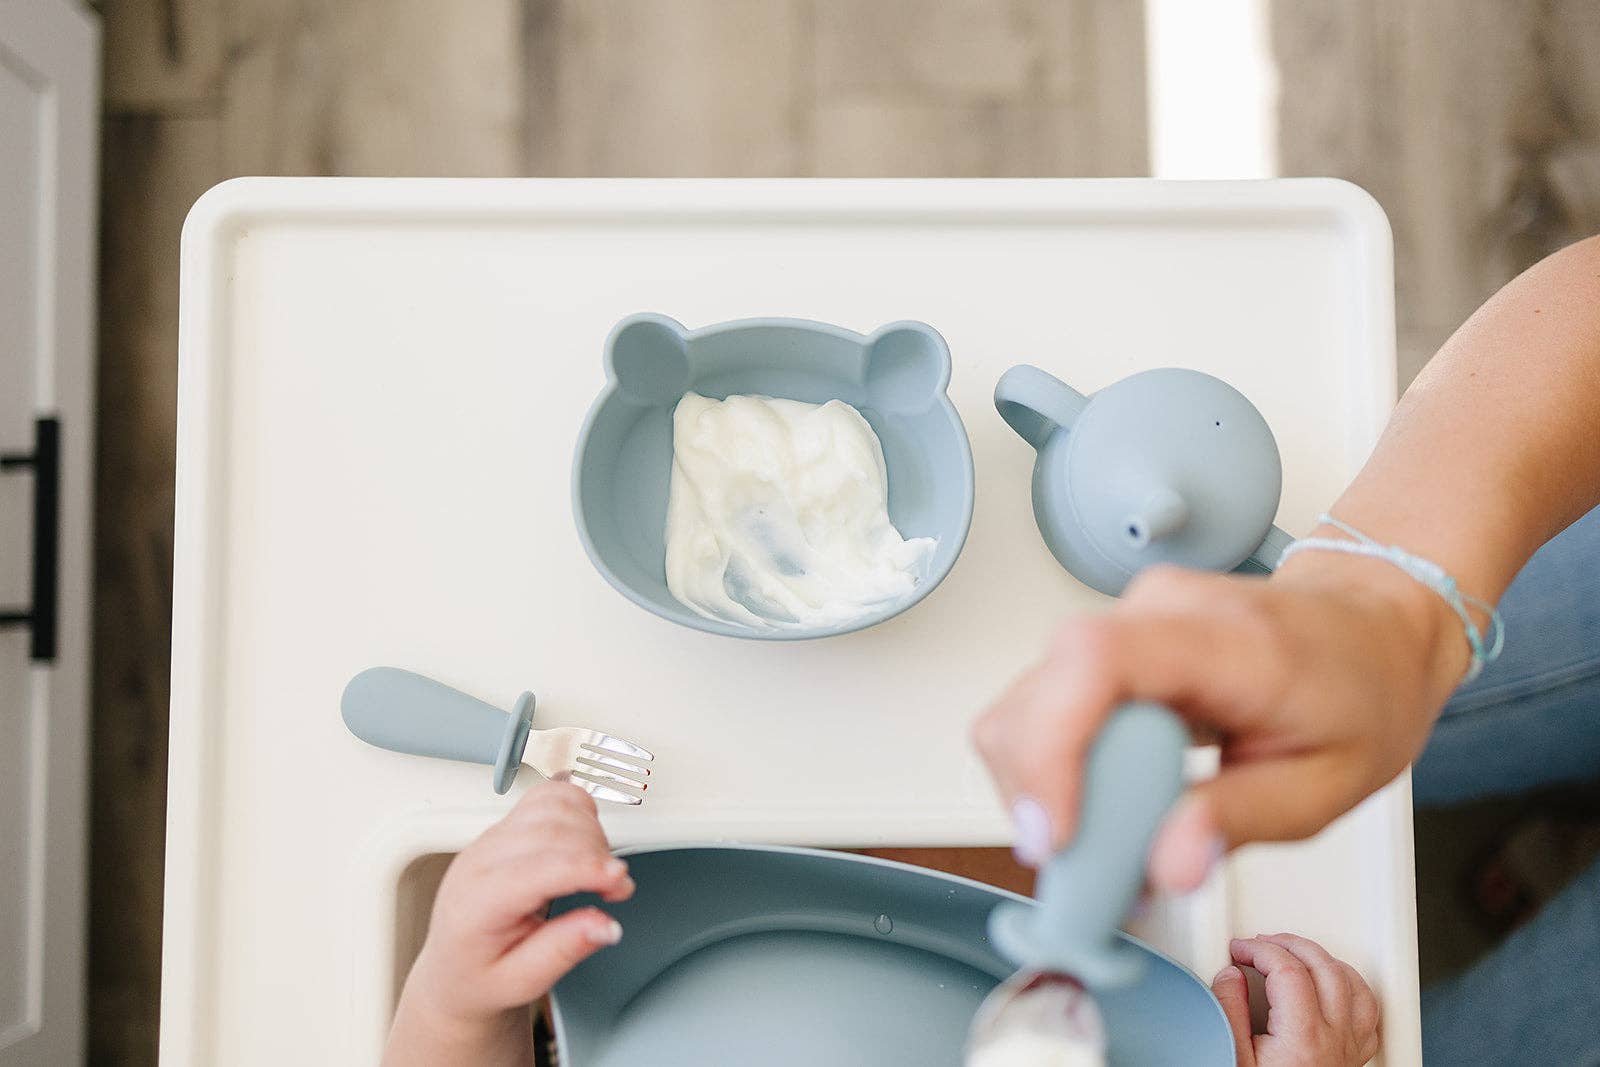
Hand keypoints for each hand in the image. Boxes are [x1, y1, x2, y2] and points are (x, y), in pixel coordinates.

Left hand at [383, 782, 633, 1066]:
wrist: (454, 967)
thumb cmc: (481, 975)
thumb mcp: (521, 982)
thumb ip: (563, 951)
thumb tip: (606, 926)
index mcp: (478, 902)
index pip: (537, 868)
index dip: (585, 868)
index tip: (620, 882)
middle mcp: (481, 860)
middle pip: (550, 830)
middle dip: (597, 852)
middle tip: (617, 889)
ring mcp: (493, 838)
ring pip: (552, 804)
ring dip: (590, 828)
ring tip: (600, 868)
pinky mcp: (507, 827)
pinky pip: (547, 796)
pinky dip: (577, 807)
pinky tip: (586, 838)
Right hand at [972, 551, 1464, 891]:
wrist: (1371, 630)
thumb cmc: (1358, 692)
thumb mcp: (1327, 784)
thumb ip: (1240, 821)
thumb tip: (1165, 865)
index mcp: (1225, 640)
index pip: (1097, 661)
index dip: (1052, 746)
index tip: (1056, 832)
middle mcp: (1158, 611)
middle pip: (1041, 691)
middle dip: (1040, 791)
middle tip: (1090, 861)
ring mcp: (1125, 619)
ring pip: (1029, 703)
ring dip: (1045, 783)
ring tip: (1111, 833)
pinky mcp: (1107, 642)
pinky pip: (1047, 705)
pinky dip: (1057, 766)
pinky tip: (1110, 800)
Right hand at [1212, 934, 1379, 1066]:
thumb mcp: (1232, 1057)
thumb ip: (1229, 1011)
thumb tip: (1232, 976)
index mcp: (1302, 1039)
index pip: (1288, 970)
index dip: (1260, 949)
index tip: (1241, 950)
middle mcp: (1333, 1041)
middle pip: (1324, 967)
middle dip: (1289, 944)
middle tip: (1262, 944)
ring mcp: (1349, 1049)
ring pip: (1354, 984)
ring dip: (1323, 959)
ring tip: (1294, 954)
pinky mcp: (1355, 1058)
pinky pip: (1368, 1011)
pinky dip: (1350, 986)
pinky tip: (1331, 982)